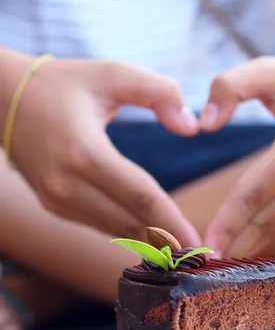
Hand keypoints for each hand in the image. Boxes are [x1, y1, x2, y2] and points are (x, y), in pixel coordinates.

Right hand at [1, 49, 199, 244]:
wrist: (2, 98)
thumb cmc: (64, 84)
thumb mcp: (112, 74)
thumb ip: (159, 92)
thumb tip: (191, 127)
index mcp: (84, 152)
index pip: (140, 196)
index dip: (173, 222)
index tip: (199, 243)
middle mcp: (66, 184)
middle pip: (129, 222)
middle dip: (168, 241)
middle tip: (200, 255)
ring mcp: (56, 199)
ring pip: (114, 229)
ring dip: (149, 241)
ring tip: (183, 251)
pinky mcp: (53, 204)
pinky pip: (99, 224)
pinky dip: (127, 231)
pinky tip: (152, 235)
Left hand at [199, 51, 274, 256]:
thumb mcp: (272, 70)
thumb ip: (229, 87)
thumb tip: (204, 124)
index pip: (254, 192)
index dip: (227, 221)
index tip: (205, 244)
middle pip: (268, 219)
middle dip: (235, 243)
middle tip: (205, 263)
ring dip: (252, 245)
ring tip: (222, 260)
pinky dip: (273, 235)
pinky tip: (250, 242)